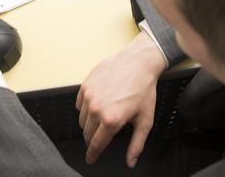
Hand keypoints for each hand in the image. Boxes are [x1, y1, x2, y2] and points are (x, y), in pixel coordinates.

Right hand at [76, 32, 168, 167]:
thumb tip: (130, 161)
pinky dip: (85, 108)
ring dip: (89, 123)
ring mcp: (88, 96)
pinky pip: (79, 104)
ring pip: (82, 120)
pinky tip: (97, 104)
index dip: (93, 154)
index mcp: (111, 120)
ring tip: (102, 117)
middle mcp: (96, 109)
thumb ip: (136, 144)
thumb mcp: (145, 120)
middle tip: (99, 139)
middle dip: (92, 140)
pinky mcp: (85, 86)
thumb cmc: (143, 89)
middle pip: (87, 134)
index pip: (96, 144)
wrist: (138, 62)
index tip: (90, 159)